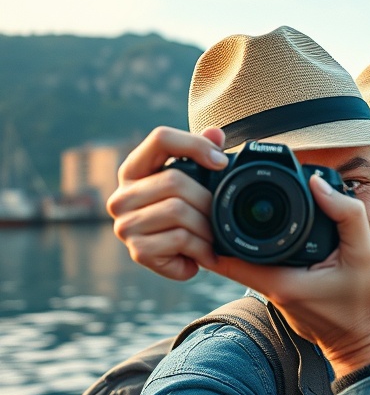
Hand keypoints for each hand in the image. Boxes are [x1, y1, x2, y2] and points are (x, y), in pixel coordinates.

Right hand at [107, 126, 228, 280]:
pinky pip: (180, 239)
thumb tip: (216, 133)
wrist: (183, 260)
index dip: (194, 144)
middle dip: (207, 199)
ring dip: (207, 227)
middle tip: (220, 215)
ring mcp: (125, 225)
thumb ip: (202, 153)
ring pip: (178, 210)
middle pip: (174, 180)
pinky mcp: (137, 251)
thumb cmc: (188, 214)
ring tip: (214, 237)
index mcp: (134, 170)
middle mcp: (121, 196)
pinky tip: (205, 254)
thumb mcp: (195, 182)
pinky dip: (202, 248)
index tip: (222, 162)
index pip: (161, 138)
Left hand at [210, 177, 369, 377]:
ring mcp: (274, 294)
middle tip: (222, 195)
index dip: (213, 226)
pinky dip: (261, 248)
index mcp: (279, 280)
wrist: (365, 341)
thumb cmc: (364, 303)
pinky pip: (262, 267)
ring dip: (241, 236)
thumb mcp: (364, 253)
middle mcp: (269, 289)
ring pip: (245, 260)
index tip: (213, 202)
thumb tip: (317, 182)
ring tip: (240, 206)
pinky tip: (269, 230)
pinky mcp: (282, 295)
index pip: (225, 255)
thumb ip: (346, 215)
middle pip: (231, 254)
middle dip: (225, 224)